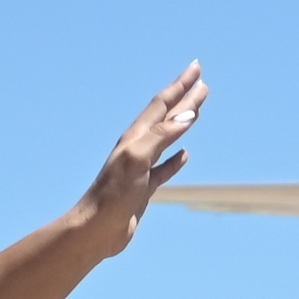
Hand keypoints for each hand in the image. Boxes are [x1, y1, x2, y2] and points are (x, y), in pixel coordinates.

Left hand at [74, 63, 207, 254]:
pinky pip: (164, 169)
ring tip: (196, 111)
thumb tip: (187, 116)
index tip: (197, 68)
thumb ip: (161, 136)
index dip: (180, 86)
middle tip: (202, 81)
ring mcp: (141, 168)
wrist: (97, 229)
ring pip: (167, 140)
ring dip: (182, 124)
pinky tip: (184, 156)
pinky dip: (175, 161)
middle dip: (184, 98)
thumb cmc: (112, 195)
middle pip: (166, 117)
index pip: (162, 104)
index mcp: (135, 137)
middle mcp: (137, 148)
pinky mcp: (144, 189)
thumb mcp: (137, 160)